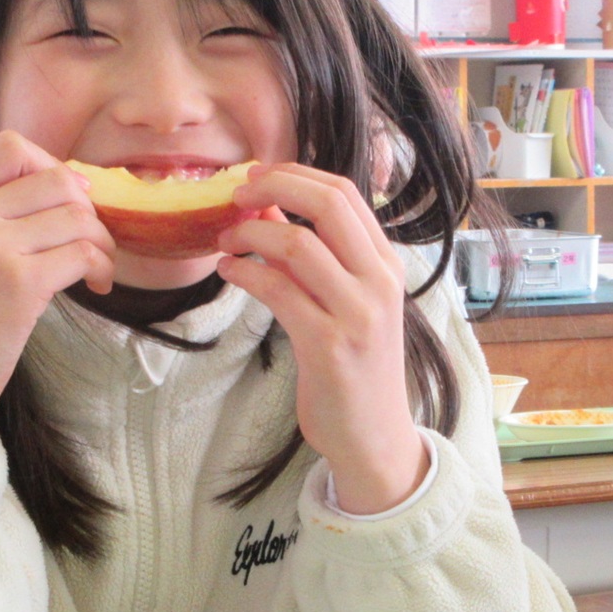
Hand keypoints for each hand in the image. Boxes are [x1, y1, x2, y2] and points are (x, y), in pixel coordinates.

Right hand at [0, 132, 114, 458]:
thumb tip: (71, 188)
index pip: (11, 147)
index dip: (52, 166)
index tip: (67, 202)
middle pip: (55, 179)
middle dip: (88, 211)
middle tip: (91, 244)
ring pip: (76, 217)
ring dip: (102, 243)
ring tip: (96, 270)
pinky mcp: (18, 284)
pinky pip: (83, 254)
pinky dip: (101, 268)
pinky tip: (96, 286)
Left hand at [216, 164, 427, 513]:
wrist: (373, 436)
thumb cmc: (353, 366)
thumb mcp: (341, 301)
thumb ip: (311, 257)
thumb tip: (266, 208)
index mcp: (387, 264)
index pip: (344, 193)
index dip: (294, 175)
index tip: (256, 177)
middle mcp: (379, 281)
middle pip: (327, 204)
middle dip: (274, 187)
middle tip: (235, 194)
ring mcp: (358, 312)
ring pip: (298, 243)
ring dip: (250, 234)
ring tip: (225, 241)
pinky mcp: (329, 345)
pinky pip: (278, 290)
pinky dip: (244, 272)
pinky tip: (228, 271)